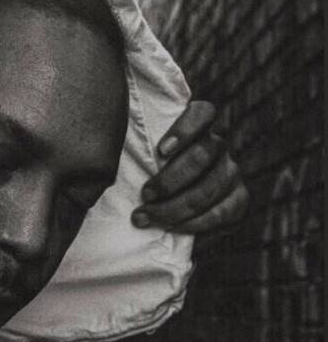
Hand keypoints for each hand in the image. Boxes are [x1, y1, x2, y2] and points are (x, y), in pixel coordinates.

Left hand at [131, 100, 248, 232]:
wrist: (169, 212)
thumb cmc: (145, 176)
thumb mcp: (140, 157)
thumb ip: (135, 145)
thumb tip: (102, 135)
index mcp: (197, 128)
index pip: (203, 113)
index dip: (185, 129)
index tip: (161, 150)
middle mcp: (217, 146)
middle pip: (202, 155)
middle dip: (170, 179)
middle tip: (145, 195)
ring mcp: (230, 173)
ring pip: (209, 188)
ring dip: (174, 207)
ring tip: (145, 218)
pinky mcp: (239, 201)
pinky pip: (222, 212)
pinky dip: (195, 223)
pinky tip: (172, 228)